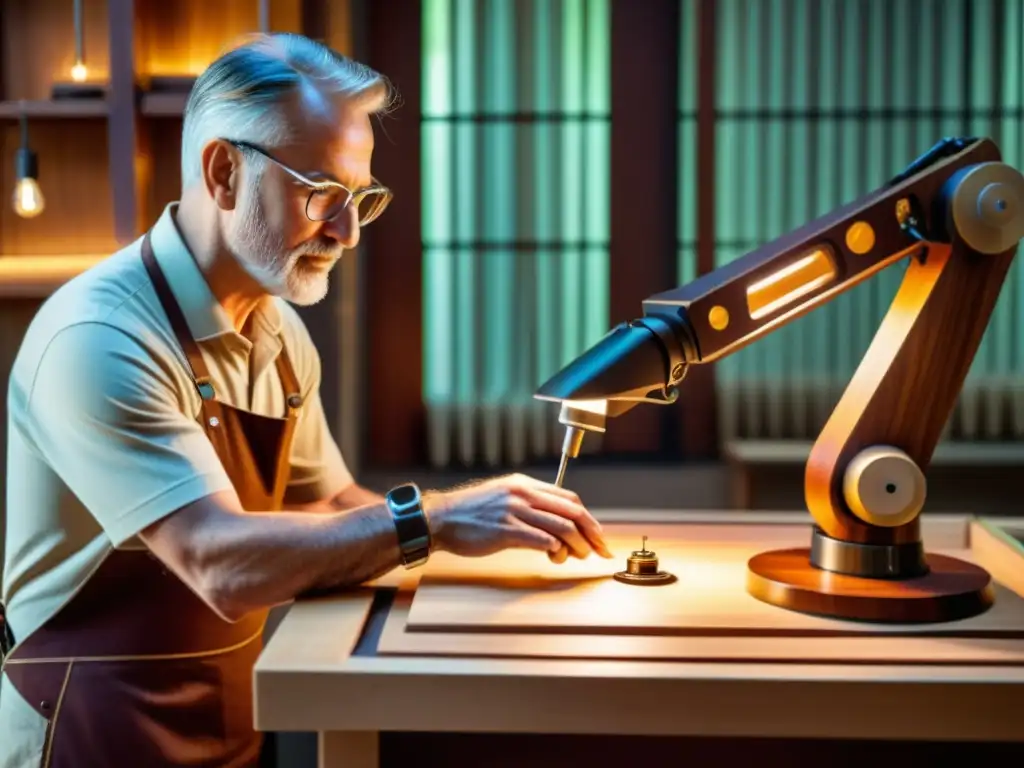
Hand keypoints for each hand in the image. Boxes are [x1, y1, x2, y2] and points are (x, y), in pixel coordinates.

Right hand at [425, 473, 613, 560]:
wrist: (441, 518)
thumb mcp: (504, 497)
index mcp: (525, 485)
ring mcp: (514, 511)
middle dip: (591, 533)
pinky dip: (554, 550)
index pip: (569, 499)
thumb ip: (529, 506)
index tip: (597, 534)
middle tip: (600, 550)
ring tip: (578, 557)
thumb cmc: (472, 513)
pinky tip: (555, 556)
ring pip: (561, 528)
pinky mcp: (505, 530)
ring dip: (576, 546)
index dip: (588, 518)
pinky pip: (541, 540)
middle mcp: (523, 494)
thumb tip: (556, 527)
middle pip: (571, 512)